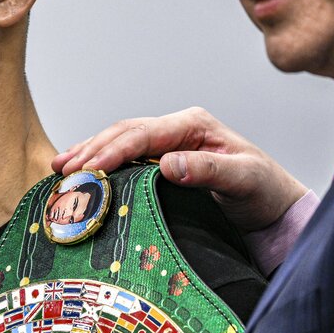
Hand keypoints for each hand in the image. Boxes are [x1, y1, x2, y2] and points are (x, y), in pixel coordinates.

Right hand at [54, 107, 306, 232]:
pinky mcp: (162, 161)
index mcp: (194, 125)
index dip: (112, 150)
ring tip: (60, 168)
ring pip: (119, 141)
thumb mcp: (244, 179)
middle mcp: (177, 129)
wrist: (273, 207)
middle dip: (91, 149)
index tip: (89, 169)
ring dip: (89, 153)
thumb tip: (168, 164)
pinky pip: (125, 156)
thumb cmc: (263, 191)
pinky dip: (100, 162)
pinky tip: (80, 172)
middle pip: (124, 132)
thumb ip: (208, 171)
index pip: (143, 133)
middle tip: (64, 170)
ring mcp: (168, 143)